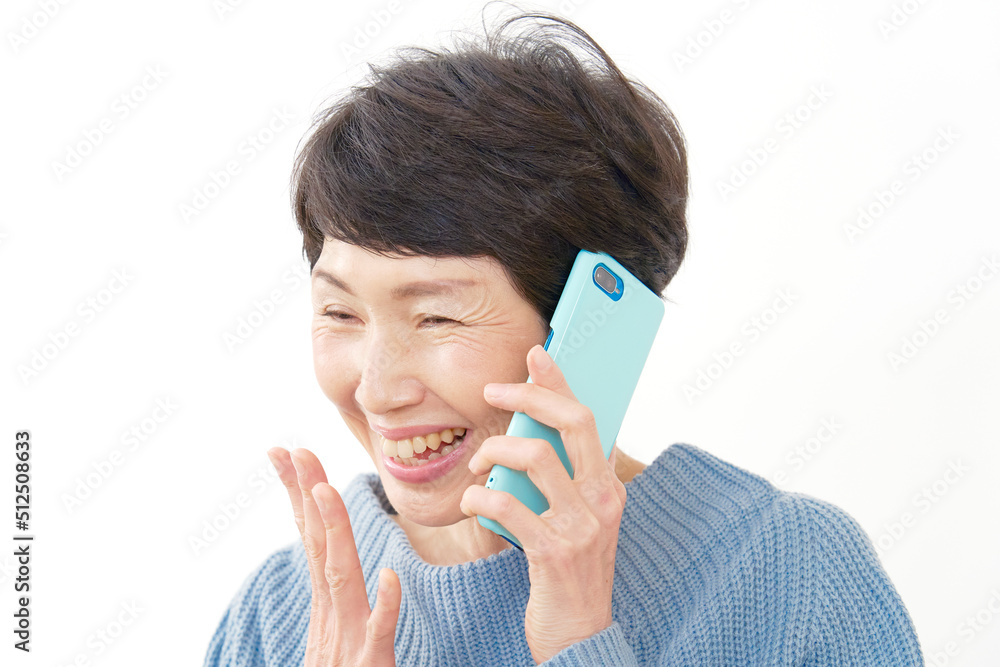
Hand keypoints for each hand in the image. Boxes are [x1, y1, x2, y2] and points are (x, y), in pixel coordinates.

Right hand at [268, 447, 400, 665]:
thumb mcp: (347, 643)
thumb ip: (351, 605)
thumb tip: (368, 569)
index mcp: (330, 609)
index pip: (314, 542)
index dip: (302, 498)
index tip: (288, 455)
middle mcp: (334, 620)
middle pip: (319, 548)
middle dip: (307, 497)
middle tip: (294, 450)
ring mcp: (349, 644)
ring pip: (342, 581)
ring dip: (335, 535)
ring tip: (328, 492)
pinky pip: (379, 637)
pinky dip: (384, 608)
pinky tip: (390, 577)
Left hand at [460, 344, 626, 664]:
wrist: (578, 632)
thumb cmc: (567, 568)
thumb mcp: (574, 517)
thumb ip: (559, 477)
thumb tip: (525, 433)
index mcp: (607, 487)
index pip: (587, 418)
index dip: (560, 382)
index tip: (537, 354)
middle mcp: (602, 500)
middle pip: (570, 422)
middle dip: (528, 397)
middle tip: (493, 392)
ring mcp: (581, 526)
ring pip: (535, 457)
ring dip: (494, 451)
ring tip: (478, 465)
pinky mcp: (553, 551)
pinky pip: (507, 504)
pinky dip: (480, 496)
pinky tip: (473, 501)